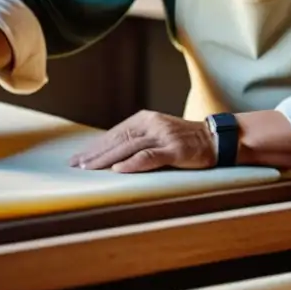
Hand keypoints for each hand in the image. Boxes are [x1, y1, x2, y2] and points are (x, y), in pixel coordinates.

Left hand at [69, 110, 215, 172]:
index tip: (77, 157)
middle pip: (117, 139)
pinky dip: (133, 163)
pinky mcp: (174, 150)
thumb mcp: (158, 134)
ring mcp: (163, 136)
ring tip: (89, 168)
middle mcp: (151, 124)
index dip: (95, 146)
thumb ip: (137, 139)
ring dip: (106, 158)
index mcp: (144, 119)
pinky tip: (118, 170)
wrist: (215, 139)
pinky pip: (150, 157)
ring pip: (128, 147)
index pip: (114, 133)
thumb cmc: (184, 140)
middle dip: (94, 153)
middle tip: (75, 165)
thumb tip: (110, 153)